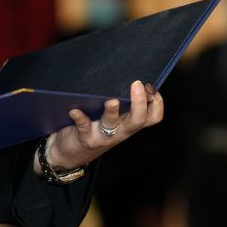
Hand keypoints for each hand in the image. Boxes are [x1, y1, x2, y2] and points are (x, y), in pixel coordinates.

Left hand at [37, 80, 163, 172]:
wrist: (70, 153)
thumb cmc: (93, 127)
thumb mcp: (111, 118)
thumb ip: (119, 101)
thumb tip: (121, 73)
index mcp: (129, 122)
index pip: (153, 116)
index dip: (157, 102)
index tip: (149, 87)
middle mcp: (121, 130)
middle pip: (138, 119)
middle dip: (139, 102)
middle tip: (137, 84)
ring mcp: (104, 135)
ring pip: (113, 123)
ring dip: (112, 111)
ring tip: (111, 101)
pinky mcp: (86, 138)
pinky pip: (84, 126)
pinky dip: (80, 117)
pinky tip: (74, 110)